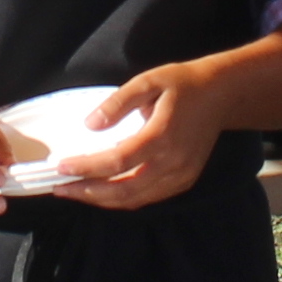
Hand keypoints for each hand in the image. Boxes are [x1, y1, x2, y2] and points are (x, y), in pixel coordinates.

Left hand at [57, 66, 226, 208]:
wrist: (221, 95)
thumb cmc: (182, 84)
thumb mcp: (148, 81)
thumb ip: (118, 103)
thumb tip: (90, 124)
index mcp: (161, 137)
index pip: (116, 162)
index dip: (86, 167)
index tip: (61, 167)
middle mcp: (172, 163)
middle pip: (123, 190)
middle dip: (88, 193)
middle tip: (60, 188)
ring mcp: (181, 176)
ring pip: (135, 200)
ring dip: (103, 200)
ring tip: (77, 191)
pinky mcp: (184, 181)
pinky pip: (149, 198)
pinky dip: (124, 199)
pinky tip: (104, 191)